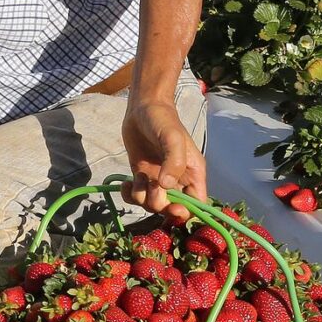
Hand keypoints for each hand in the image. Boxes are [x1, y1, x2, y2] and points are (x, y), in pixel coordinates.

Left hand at [120, 101, 206, 220]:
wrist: (142, 109)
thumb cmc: (163, 120)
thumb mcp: (173, 138)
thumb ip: (173, 161)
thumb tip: (167, 186)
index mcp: (192, 175)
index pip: (196, 205)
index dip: (185, 213)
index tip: (172, 207)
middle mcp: (176, 181)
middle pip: (171, 209)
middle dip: (160, 204)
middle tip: (151, 186)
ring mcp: (158, 180)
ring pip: (152, 205)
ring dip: (142, 198)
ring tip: (137, 179)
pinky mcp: (141, 176)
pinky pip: (136, 196)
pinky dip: (129, 195)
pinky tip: (126, 182)